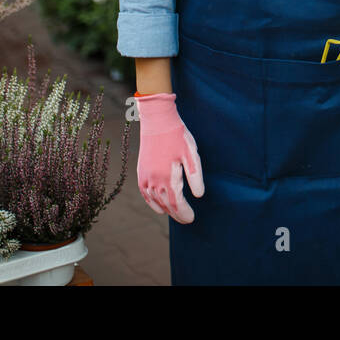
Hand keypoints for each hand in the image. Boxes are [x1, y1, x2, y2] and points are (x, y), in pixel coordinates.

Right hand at [135, 92, 203, 222]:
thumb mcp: (191, 154)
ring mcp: (145, 176)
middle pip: (165, 204)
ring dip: (165, 209)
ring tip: (175, 214)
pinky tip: (158, 207)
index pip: (176, 203)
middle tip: (186, 220)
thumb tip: (199, 195)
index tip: (192, 218)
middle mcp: (154, 180)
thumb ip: (195, 176)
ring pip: (154, 201)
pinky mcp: (141, 172)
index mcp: (167, 177)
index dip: (184, 213)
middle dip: (177, 214)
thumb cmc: (177, 135)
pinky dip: (151, 203)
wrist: (157, 120)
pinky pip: (145, 193)